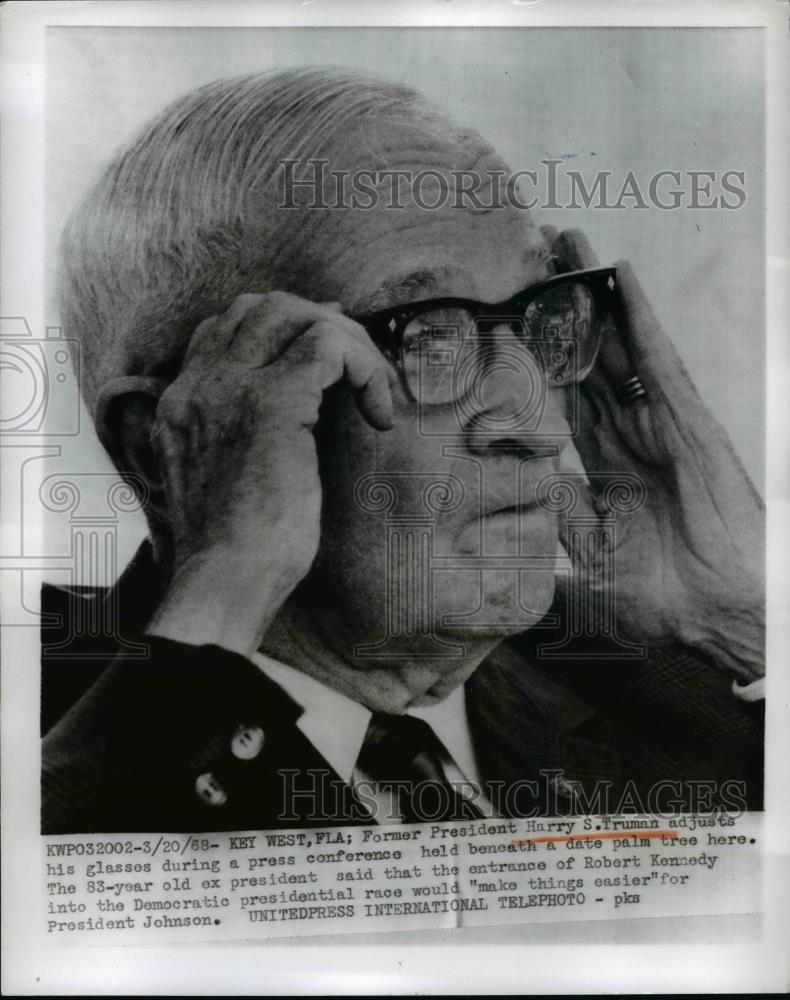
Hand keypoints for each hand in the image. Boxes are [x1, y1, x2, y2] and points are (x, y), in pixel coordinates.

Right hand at [147, 292, 392, 655]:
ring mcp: (232, 387)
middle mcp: (200, 384)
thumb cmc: (236, 550)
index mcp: (181, 401)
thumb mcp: (223, 481)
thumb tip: (293, 415)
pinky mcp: (273, 403)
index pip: (225, 327)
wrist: (223, 582)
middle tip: (360, 368)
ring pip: (297, 315)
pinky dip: (365, 368)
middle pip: (262, 306)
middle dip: (321, 325)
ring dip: (348, 343)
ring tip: (373, 390)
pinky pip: (330, 346)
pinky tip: (378, 414)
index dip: (284, 328)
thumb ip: (237, 438)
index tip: (328, 356)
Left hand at [545, 227, 763, 681]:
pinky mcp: (688, 420)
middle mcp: (633, 433)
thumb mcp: (588, 550)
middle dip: (561, 311)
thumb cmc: (665, 595)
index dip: (536, 360)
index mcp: (608, 464)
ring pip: (620, 345)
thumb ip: (556, 511)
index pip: (564, 398)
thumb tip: (511, 484)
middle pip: (589, 358)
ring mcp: (661, 422)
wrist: (721, 614)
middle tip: (531, 259)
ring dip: (593, 296)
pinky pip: (658, 359)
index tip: (504, 323)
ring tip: (566, 244)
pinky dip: (639, 317)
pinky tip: (618, 277)